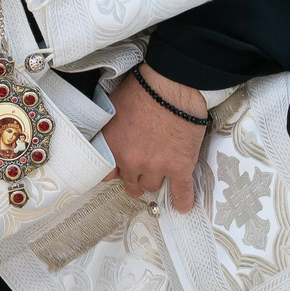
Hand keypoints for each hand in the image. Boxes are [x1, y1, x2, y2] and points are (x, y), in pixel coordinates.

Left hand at [102, 65, 206, 213]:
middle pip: (130, 182)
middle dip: (134, 177)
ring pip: (152, 186)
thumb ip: (108, 130)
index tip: (118, 169)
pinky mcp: (180, 166)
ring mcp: (157, 166)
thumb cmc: (143, 88)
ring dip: (154, 180)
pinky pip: (181, 190)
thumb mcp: (112, 107)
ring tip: (159, 174)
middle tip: (140, 171)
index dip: (114, 170)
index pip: (106, 174)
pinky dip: (183, 199)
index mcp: (112, 147)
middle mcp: (131, 161)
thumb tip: (108, 138)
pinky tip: (183, 206)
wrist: (173, 84)